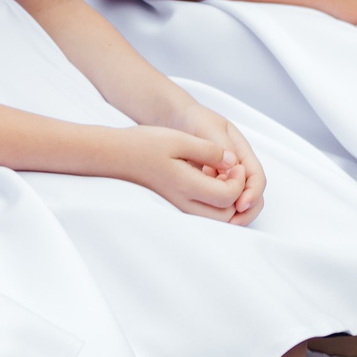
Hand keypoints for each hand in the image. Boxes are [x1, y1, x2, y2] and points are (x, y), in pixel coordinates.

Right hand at [110, 125, 249, 220]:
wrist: (117, 156)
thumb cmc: (145, 144)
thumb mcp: (179, 139)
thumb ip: (209, 151)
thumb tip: (233, 162)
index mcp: (187, 185)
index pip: (229, 196)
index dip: (239, 180)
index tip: (233, 162)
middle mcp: (184, 203)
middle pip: (227, 214)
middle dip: (238, 194)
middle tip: (232, 170)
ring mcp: (179, 208)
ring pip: (217, 218)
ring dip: (228, 200)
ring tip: (222, 175)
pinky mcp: (176, 206)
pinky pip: (204, 213)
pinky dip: (216, 203)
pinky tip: (210, 181)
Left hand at [161, 102, 266, 222]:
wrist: (176, 119)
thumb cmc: (194, 120)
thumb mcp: (209, 128)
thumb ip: (222, 147)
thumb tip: (234, 168)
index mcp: (242, 153)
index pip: (256, 178)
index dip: (252, 193)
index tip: (240, 204)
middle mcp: (237, 168)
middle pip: (252, 195)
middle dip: (246, 211)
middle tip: (232, 222)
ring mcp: (224, 178)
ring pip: (236, 201)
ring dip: (231, 213)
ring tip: (218, 219)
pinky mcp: (210, 185)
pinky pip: (218, 202)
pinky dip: (215, 209)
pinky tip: (202, 208)